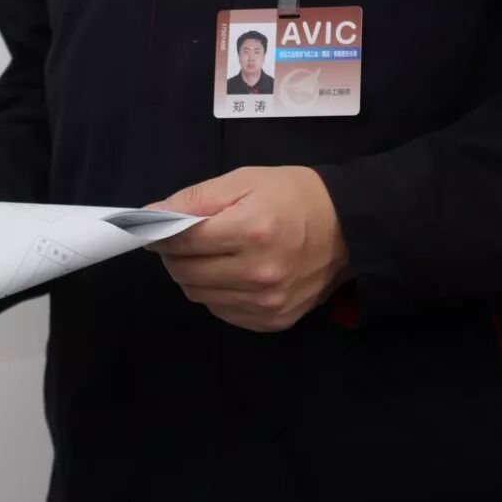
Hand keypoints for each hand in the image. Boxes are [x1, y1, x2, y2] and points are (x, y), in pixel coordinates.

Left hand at [143, 165, 349, 332]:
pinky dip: (216, 292)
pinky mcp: (273, 321)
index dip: (161, 232)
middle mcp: (258, 274)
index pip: (184, 241)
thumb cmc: (294, 195)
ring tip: (211, 252)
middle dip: (175, 253)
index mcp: (251, 231)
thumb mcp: (246, 179)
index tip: (153, 227)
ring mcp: (266, 303)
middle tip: (185, 237)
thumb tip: (153, 215)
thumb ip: (198, 198)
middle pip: (186, 273)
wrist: (349, 227)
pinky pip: (222, 311)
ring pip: (199, 295)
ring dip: (193, 273)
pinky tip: (231, 272)